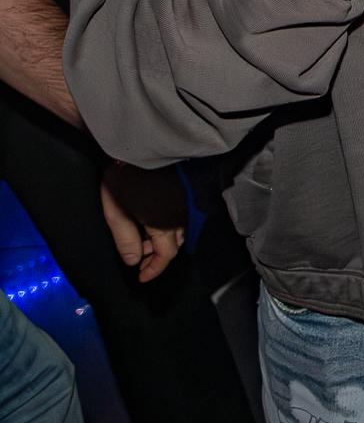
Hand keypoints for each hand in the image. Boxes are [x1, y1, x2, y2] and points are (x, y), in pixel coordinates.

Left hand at [100, 162, 186, 283]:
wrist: (140, 145)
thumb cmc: (125, 178)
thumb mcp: (116, 212)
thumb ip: (125, 239)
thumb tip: (132, 261)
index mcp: (164, 224)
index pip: (166, 255)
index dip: (154, 269)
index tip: (141, 277)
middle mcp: (181, 216)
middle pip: (175, 245)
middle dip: (156, 255)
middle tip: (137, 256)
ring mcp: (186, 203)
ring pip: (180, 231)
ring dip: (163, 240)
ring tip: (143, 239)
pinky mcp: (187, 192)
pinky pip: (182, 217)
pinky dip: (169, 226)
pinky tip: (154, 221)